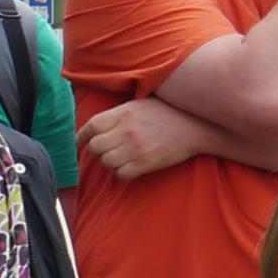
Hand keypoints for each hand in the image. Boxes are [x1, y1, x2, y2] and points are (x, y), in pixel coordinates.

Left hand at [81, 96, 206, 181]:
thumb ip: (119, 113)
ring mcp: (135, 148)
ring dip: (109, 163)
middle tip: (105, 151)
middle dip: (97, 151)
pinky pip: (122, 174)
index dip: (83, 136)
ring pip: (107, 162)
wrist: (195, 125)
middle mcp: (126, 130)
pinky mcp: (146, 163)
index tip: (82, 141)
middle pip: (96, 147)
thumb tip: (98, 124)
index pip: (92, 126)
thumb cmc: (168, 111)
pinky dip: (122, 174)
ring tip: (119, 159)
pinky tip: (130, 168)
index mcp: (123, 112)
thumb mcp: (141, 103)